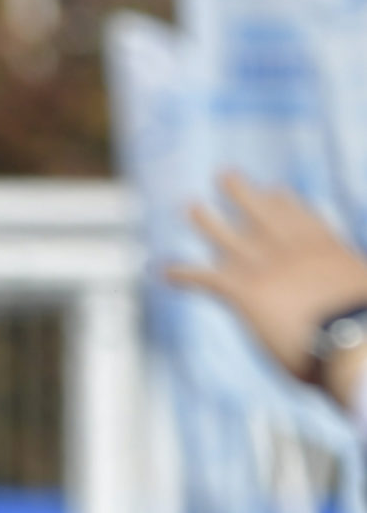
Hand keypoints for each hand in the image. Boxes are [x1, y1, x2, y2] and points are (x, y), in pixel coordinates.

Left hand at [167, 174, 366, 404]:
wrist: (356, 336)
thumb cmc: (364, 331)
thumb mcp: (361, 303)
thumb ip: (348, 302)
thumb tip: (355, 319)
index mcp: (327, 252)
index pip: (303, 220)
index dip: (285, 205)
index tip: (274, 190)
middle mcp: (296, 251)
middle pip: (264, 215)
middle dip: (242, 195)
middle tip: (225, 176)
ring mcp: (270, 268)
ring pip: (232, 239)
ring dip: (208, 223)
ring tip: (190, 207)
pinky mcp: (248, 293)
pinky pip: (208, 279)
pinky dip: (185, 274)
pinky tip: (166, 270)